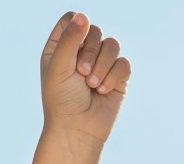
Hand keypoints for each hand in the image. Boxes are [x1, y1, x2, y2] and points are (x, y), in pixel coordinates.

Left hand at [39, 11, 132, 144]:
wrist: (77, 128)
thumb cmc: (61, 100)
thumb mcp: (59, 68)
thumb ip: (70, 40)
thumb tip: (83, 15)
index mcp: (59, 48)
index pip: (71, 20)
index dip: (76, 27)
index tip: (75, 44)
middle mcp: (80, 53)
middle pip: (95, 30)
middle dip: (91, 51)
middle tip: (81, 72)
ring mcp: (100, 63)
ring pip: (113, 44)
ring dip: (103, 66)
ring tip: (92, 85)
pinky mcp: (117, 76)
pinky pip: (124, 62)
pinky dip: (114, 77)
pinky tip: (102, 91)